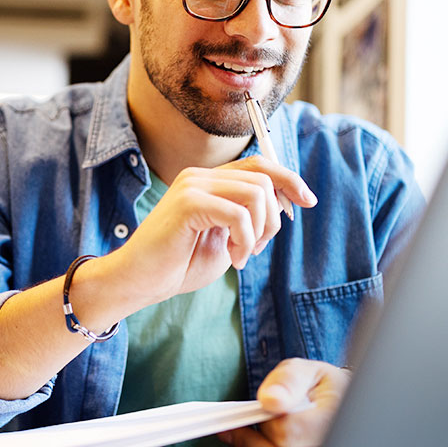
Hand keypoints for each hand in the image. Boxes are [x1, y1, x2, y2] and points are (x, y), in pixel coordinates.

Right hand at [106, 156, 316, 308]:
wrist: (140, 281)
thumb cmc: (179, 264)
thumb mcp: (225, 238)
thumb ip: (249, 218)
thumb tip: (284, 203)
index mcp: (208, 180)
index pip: (260, 165)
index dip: (289, 180)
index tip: (307, 202)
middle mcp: (200, 176)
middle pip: (263, 179)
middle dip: (273, 219)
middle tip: (255, 249)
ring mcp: (192, 186)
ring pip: (255, 194)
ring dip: (259, 231)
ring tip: (241, 255)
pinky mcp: (187, 203)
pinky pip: (238, 214)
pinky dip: (244, 240)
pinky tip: (232, 258)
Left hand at [218, 359, 348, 446]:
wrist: (334, 406)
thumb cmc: (318, 389)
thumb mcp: (306, 371)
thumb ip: (288, 380)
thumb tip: (270, 400)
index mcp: (335, 421)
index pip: (289, 431)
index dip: (265, 421)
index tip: (253, 411)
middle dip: (251, 442)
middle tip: (240, 424)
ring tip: (252, 435)